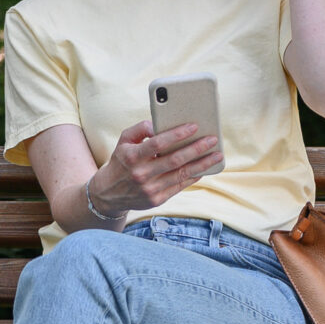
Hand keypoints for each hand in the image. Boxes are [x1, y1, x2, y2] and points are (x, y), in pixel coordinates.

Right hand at [88, 119, 222, 218]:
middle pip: (175, 160)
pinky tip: (204, 168)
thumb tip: (157, 124)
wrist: (108, 193)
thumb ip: (139, 129)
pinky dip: (194, 176)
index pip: (158, 143)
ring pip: (181, 174)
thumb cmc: (121, 161)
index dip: (177, 134)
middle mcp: (141, 174)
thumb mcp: (123, 141)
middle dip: (196, 148)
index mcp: (131, 156)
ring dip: (202, 164)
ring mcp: (149, 189)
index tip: (194, 126)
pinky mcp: (156, 200)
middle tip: (213, 140)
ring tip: (216, 155)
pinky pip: (180, 186)